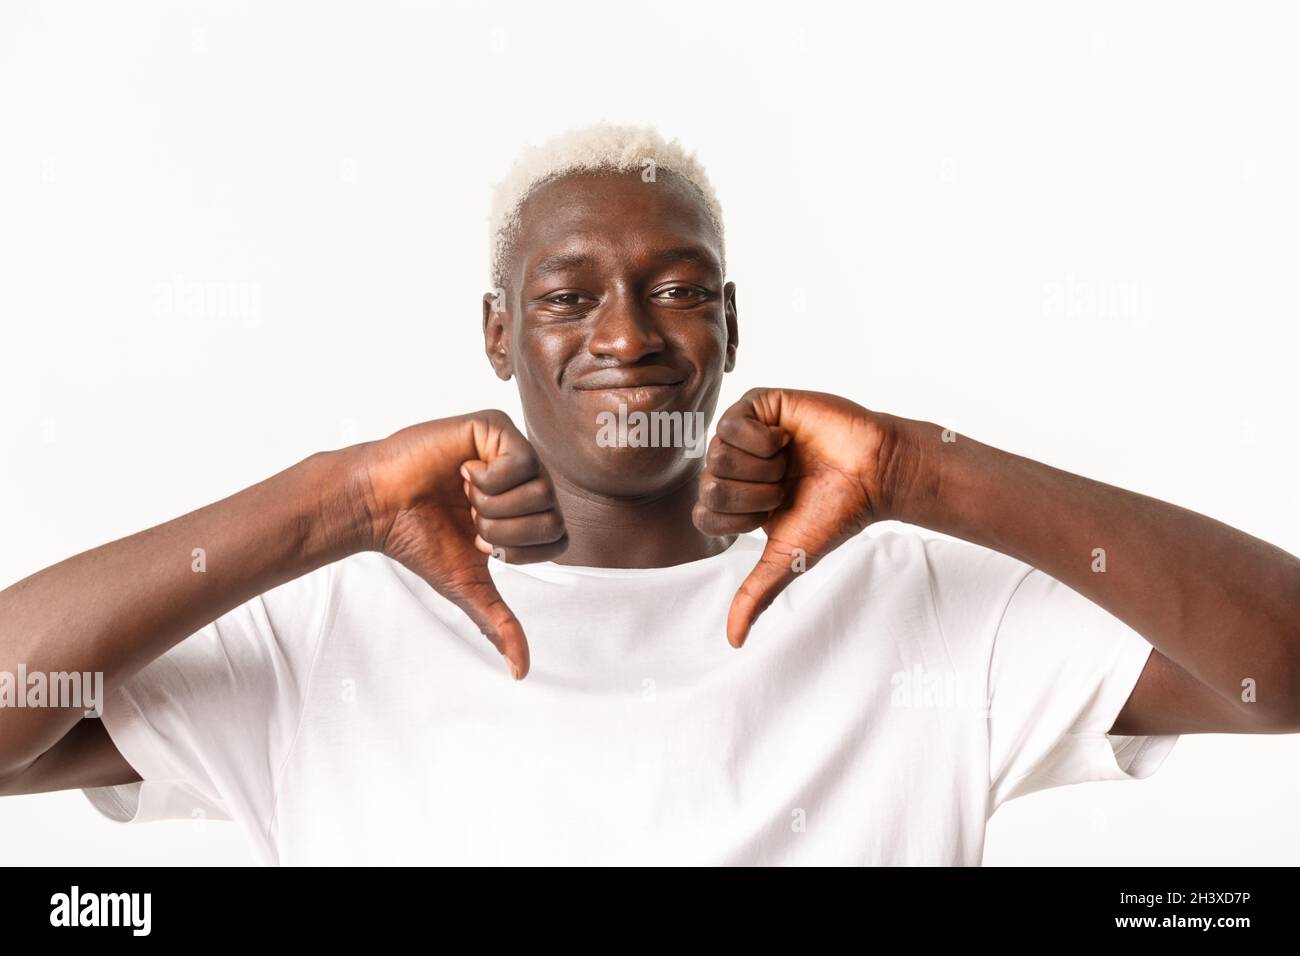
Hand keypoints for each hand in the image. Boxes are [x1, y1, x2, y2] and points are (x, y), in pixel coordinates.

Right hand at [357, 409, 566, 678]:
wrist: (378, 506)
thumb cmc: (419, 539)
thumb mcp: (467, 586)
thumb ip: (499, 622)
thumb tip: (522, 672)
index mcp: (525, 513)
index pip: (559, 538)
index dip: (519, 551)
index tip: (480, 543)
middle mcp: (526, 481)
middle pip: (553, 515)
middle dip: (504, 531)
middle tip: (470, 520)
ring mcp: (512, 452)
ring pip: (541, 489)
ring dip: (493, 505)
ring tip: (463, 494)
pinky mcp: (494, 428)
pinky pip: (522, 460)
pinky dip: (488, 478)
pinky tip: (462, 470)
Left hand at [693, 388, 899, 646]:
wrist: (874, 474)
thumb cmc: (835, 513)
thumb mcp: (788, 558)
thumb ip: (756, 594)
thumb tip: (734, 642)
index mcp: (734, 498)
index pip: (704, 514)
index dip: (741, 518)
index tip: (775, 513)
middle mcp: (733, 465)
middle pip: (709, 484)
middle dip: (755, 494)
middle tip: (787, 485)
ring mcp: (743, 433)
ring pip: (717, 455)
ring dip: (763, 467)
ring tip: (791, 462)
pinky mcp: (758, 403)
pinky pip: (733, 423)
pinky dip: (764, 440)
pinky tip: (787, 440)